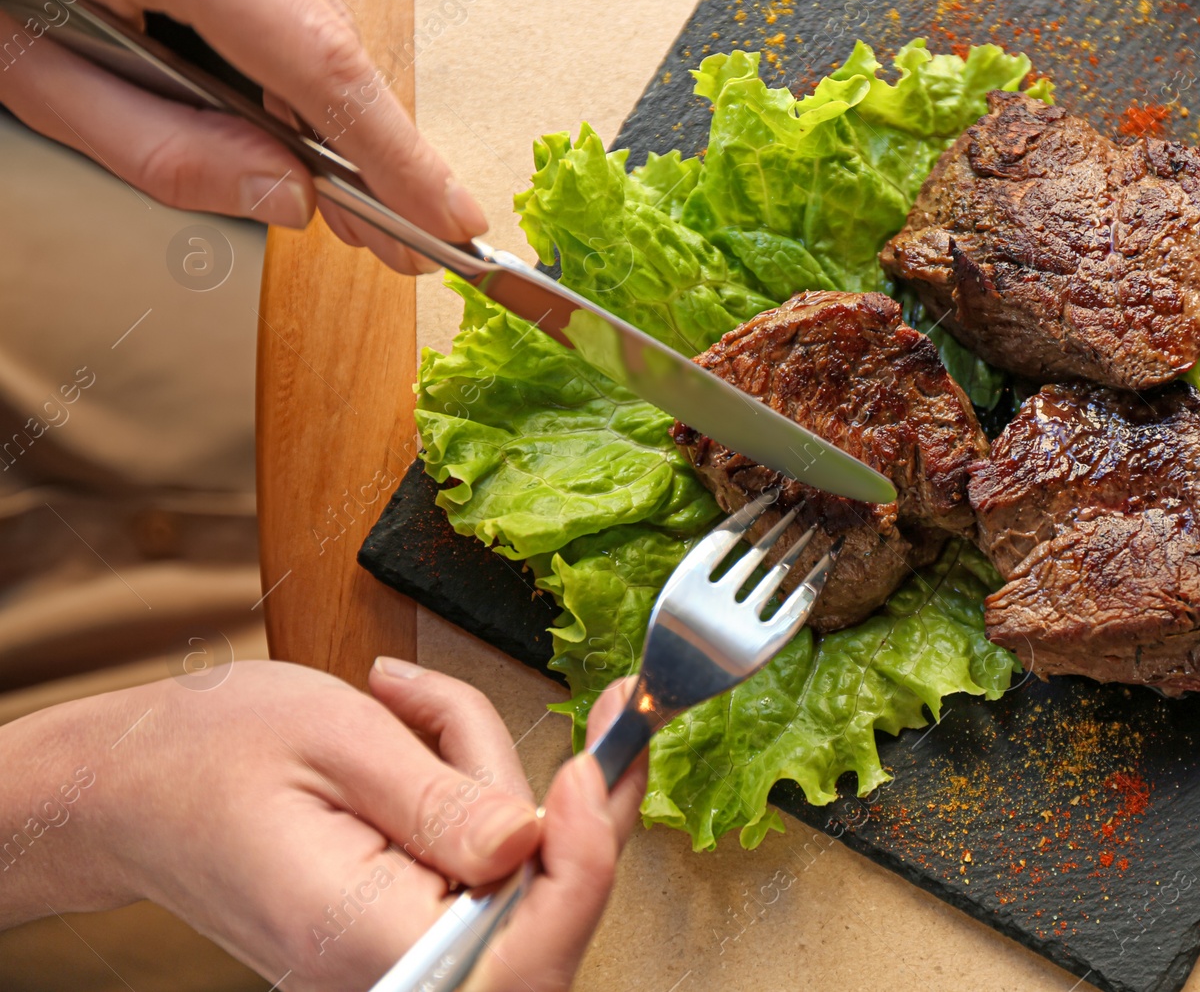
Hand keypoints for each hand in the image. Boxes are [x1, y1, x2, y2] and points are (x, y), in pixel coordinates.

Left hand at [0, 0, 486, 272]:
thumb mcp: (29, 71)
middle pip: (333, 43)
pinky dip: (292, 54)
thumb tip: (286, 198)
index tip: (447, 221)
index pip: (321, 64)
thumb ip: (159, 149)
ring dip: (321, 102)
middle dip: (366, 152)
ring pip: (321, 18)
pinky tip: (270, 104)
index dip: (396, 154)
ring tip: (323, 182)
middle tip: (390, 241)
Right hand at [0, 659, 646, 990]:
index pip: (524, 949)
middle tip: (589, 717)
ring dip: (500, 785)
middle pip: (540, 916)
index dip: (587, 859)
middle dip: (565, 808)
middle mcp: (384, 971)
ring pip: (517, 886)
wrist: (126, 788)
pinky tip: (431, 738)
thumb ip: (442, 797)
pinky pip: (482, 875)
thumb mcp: (333, 738)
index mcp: (362, 937)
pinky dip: (479, 799)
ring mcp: (395, 960)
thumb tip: (531, 840)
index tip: (598, 766)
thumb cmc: (205, 754)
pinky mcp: (403, 931)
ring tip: (415, 707)